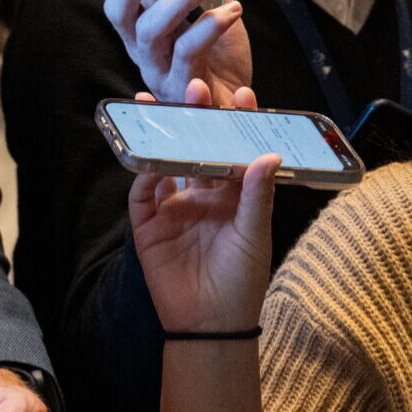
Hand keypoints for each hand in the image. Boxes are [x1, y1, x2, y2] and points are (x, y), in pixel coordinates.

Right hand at [88, 0, 249, 102]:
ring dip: (178, 0)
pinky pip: (187, 55)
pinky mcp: (181, 86)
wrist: (237, 97)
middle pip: (117, 10)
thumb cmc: (217, 49)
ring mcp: (157, 66)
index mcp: (137, 16)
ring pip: (150, 32)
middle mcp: (138, 41)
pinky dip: (209, 29)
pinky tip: (232, 10)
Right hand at [129, 91, 276, 333]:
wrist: (213, 323)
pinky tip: (148, 155)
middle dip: (194, 116)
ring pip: (164, 160)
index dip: (236, 121)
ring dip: (160, 133)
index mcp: (233, 194)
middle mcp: (202, 194)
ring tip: (153, 104)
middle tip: (193, 87)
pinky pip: (142, 192)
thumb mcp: (255, 233)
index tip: (241, 93)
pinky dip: (143, 171)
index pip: (234, 148)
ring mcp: (174, 207)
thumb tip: (269, 154)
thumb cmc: (242, 279)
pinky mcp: (149, 224)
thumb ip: (257, 194)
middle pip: (196, 146)